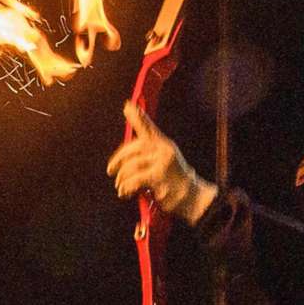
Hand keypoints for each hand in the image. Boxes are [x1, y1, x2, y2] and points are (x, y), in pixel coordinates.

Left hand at [107, 100, 217, 223]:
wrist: (192, 198)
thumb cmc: (174, 181)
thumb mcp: (162, 163)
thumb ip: (147, 155)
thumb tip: (125, 156)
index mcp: (164, 144)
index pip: (148, 128)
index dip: (137, 117)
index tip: (127, 105)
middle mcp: (164, 149)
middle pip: (134, 147)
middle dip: (118, 160)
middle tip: (111, 171)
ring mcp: (162, 161)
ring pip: (132, 165)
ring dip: (122, 179)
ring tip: (121, 188)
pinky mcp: (158, 176)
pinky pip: (134, 179)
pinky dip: (126, 187)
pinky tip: (125, 193)